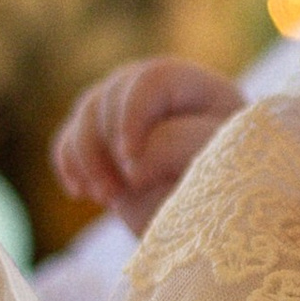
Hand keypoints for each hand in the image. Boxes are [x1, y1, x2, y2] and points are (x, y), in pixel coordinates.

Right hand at [53, 59, 243, 231]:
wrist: (218, 220)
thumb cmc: (230, 189)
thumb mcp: (218, 164)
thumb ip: (179, 148)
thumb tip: (130, 162)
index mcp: (197, 88)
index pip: (153, 80)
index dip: (132, 116)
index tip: (131, 165)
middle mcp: (159, 92)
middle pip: (112, 93)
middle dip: (106, 145)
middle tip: (118, 194)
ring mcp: (127, 111)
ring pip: (86, 113)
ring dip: (86, 158)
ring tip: (106, 198)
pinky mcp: (104, 138)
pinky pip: (70, 138)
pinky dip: (70, 164)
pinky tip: (82, 193)